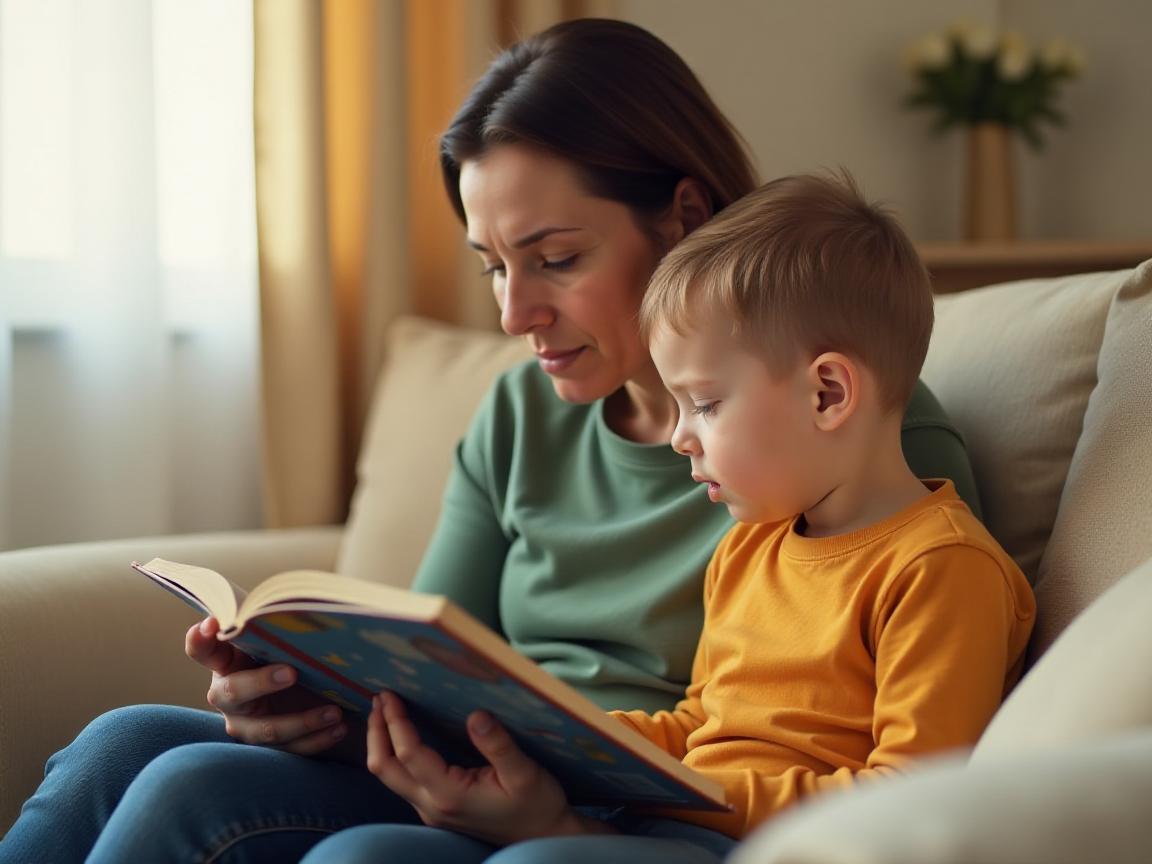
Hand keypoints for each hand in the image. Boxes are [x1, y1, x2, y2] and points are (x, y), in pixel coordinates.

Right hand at [185, 617, 349, 754]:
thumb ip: (278, 623)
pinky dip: (318, 740)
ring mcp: (246, 724)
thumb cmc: (287, 653)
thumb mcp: (282, 638)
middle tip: (291, 672)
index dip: (201, 639)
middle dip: (261, 682)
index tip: (211, 624)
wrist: (306, 688)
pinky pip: (291, 749)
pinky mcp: (269, 746)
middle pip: (234, 692)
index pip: (202, 649)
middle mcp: (228, 695)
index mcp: (226, 662)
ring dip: (302, 721)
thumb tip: (302, 600)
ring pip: (267, 729)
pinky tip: (340, 727)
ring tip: (334, 711)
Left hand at [367, 691, 615, 843]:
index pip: (408, 754)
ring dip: (383, 742)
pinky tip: (403, 733)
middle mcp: (432, 805)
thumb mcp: (525, 773)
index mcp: (450, 794)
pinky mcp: (436, 808)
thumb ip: (498, 745)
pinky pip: (403, 779)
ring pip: (389, 776)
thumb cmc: (537, 805)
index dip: (395, 722)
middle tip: (380, 698)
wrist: (542, 835)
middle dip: (377, 732)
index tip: (390, 694)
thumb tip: (476, 715)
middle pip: (384, 769)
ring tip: (385, 710)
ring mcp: (431, 810)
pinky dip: (395, 753)